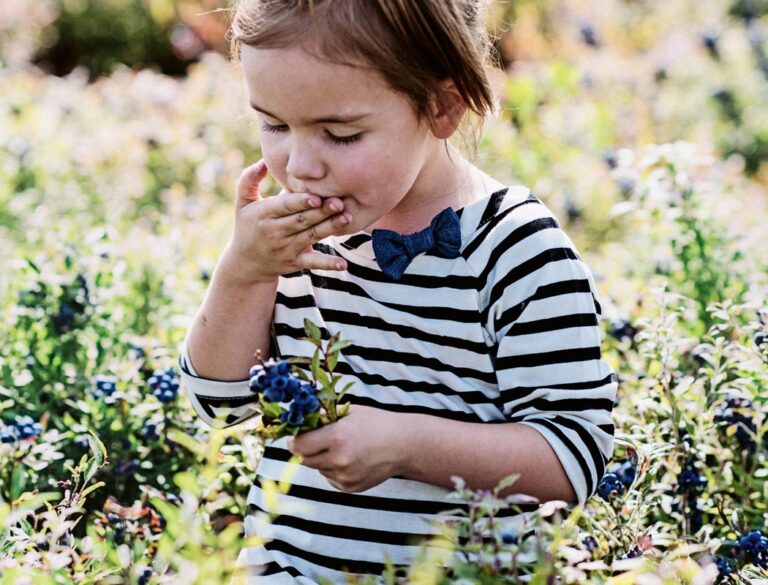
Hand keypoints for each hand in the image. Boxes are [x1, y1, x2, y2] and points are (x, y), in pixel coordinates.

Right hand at [225, 160, 351, 282]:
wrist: (246, 264)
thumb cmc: (247, 226)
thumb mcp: (242, 202)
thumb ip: (249, 179)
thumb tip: (263, 160)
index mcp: (264, 214)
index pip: (285, 206)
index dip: (300, 201)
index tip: (316, 196)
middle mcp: (275, 232)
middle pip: (302, 220)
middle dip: (321, 211)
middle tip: (339, 202)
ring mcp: (286, 248)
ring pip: (311, 236)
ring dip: (330, 228)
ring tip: (346, 218)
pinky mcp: (295, 262)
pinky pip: (313, 263)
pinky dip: (328, 264)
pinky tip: (342, 264)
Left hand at [287, 405, 408, 492]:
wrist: (403, 445)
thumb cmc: (376, 423)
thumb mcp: (349, 413)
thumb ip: (323, 417)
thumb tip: (298, 419)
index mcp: (337, 437)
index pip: (299, 445)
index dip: (295, 440)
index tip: (295, 436)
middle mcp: (339, 460)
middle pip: (305, 459)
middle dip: (307, 449)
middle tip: (316, 440)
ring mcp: (345, 477)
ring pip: (318, 469)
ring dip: (322, 459)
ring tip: (342, 448)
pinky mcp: (350, 487)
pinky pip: (330, 478)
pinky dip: (334, 469)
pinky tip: (351, 459)